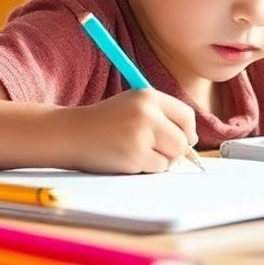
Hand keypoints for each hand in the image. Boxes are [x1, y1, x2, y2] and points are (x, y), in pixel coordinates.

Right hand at [61, 90, 198, 173]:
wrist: (72, 133)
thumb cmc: (105, 121)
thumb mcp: (133, 105)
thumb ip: (161, 116)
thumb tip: (191, 142)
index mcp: (148, 96)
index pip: (186, 116)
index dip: (188, 131)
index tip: (184, 139)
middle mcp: (147, 113)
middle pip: (183, 140)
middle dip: (175, 150)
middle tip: (158, 151)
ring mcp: (141, 135)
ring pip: (172, 157)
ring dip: (159, 160)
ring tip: (137, 151)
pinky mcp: (134, 155)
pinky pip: (156, 168)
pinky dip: (147, 168)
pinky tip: (128, 158)